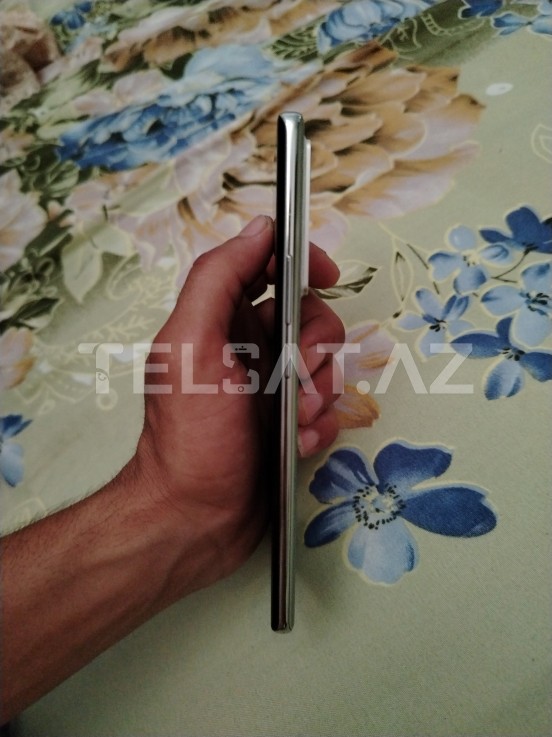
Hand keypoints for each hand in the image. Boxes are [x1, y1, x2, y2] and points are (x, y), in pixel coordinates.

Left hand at [133, 215, 344, 595]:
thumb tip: (259, 229)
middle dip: (315, 347)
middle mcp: (249, 350)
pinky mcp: (290, 426)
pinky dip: (319, 426)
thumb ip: (219, 279)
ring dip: (318, 393)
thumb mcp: (192, 345)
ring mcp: (272, 389)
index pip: (270, 266)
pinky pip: (328, 410)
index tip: (326, 275)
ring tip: (292, 421)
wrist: (197, 518)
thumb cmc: (189, 436)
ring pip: (326, 367)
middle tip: (296, 377)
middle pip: (311, 318)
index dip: (303, 262)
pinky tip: (296, 444)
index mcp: (221, 321)